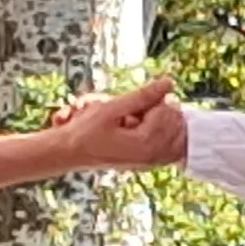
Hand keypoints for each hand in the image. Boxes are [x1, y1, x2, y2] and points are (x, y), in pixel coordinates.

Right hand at [55, 77, 187, 170]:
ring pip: (174, 132)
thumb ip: (142, 96)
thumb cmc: (84, 131)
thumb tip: (169, 83)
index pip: (168, 110)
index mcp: (146, 143)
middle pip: (175, 120)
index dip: (152, 99)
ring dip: (157, 120)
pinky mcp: (148, 162)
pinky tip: (137, 127)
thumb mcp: (110, 109)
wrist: (70, 153)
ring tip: (133, 120)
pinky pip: (168, 144)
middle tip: (131, 112)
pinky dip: (157, 131)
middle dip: (157, 109)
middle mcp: (153, 156)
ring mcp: (152, 161)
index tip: (131, 103)